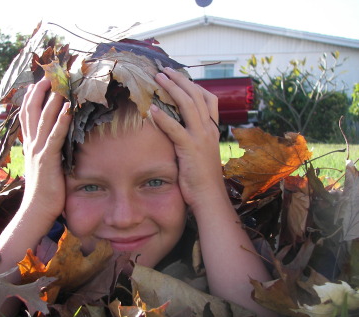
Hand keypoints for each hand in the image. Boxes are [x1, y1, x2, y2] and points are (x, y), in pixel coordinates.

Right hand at [18, 78, 72, 223]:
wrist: (36, 210)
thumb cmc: (44, 190)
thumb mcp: (43, 166)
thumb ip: (46, 151)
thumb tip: (54, 142)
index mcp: (30, 145)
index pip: (28, 116)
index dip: (31, 98)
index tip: (37, 83)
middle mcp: (31, 145)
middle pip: (32, 112)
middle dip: (39, 93)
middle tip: (47, 76)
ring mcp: (38, 151)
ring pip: (43, 120)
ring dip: (51, 101)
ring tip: (59, 85)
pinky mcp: (47, 160)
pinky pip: (54, 137)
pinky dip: (61, 122)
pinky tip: (68, 109)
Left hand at [151, 67, 222, 209]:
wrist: (209, 197)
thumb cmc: (202, 178)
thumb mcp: (202, 153)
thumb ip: (194, 138)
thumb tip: (179, 129)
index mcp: (212, 129)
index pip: (209, 99)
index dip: (194, 85)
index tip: (179, 77)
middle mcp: (209, 129)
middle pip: (197, 95)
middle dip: (179, 80)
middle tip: (163, 71)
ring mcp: (201, 138)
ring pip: (188, 105)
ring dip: (172, 89)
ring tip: (157, 79)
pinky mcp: (190, 149)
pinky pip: (176, 128)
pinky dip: (163, 118)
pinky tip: (152, 110)